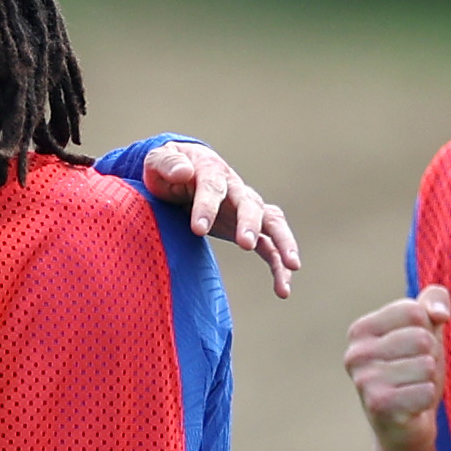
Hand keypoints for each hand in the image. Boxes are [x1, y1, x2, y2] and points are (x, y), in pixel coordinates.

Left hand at [138, 141, 302, 298]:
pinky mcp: (250, 229)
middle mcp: (235, 189)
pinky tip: (283, 290)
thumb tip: (184, 172)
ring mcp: (246, 209)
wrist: (185, 172)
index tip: (198, 229)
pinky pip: (271, 246)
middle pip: (249, 204)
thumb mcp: (158, 161)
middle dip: (249, 223)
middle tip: (246, 244)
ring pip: (272, 223)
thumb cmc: (168, 169)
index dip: (206, 207)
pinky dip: (280, 265)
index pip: (212, 187)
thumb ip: (167, 163)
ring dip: (283, 243)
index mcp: (211, 170)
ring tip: (292, 267)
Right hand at [344, 285, 449, 450]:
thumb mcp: (426, 330)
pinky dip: (427, 400)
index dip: (427, 330)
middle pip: (421, 338)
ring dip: (429, 380)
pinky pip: (426, 391)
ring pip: (427, 365)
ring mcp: (364, 381)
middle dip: (430, 357)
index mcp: (361, 330)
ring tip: (413, 390)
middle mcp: (355, 354)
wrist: (405, 428)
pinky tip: (412, 407)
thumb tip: (439, 313)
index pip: (414, 311)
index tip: (413, 351)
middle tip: (415, 375)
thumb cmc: (414, 374)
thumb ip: (434, 301)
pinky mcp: (378, 406)